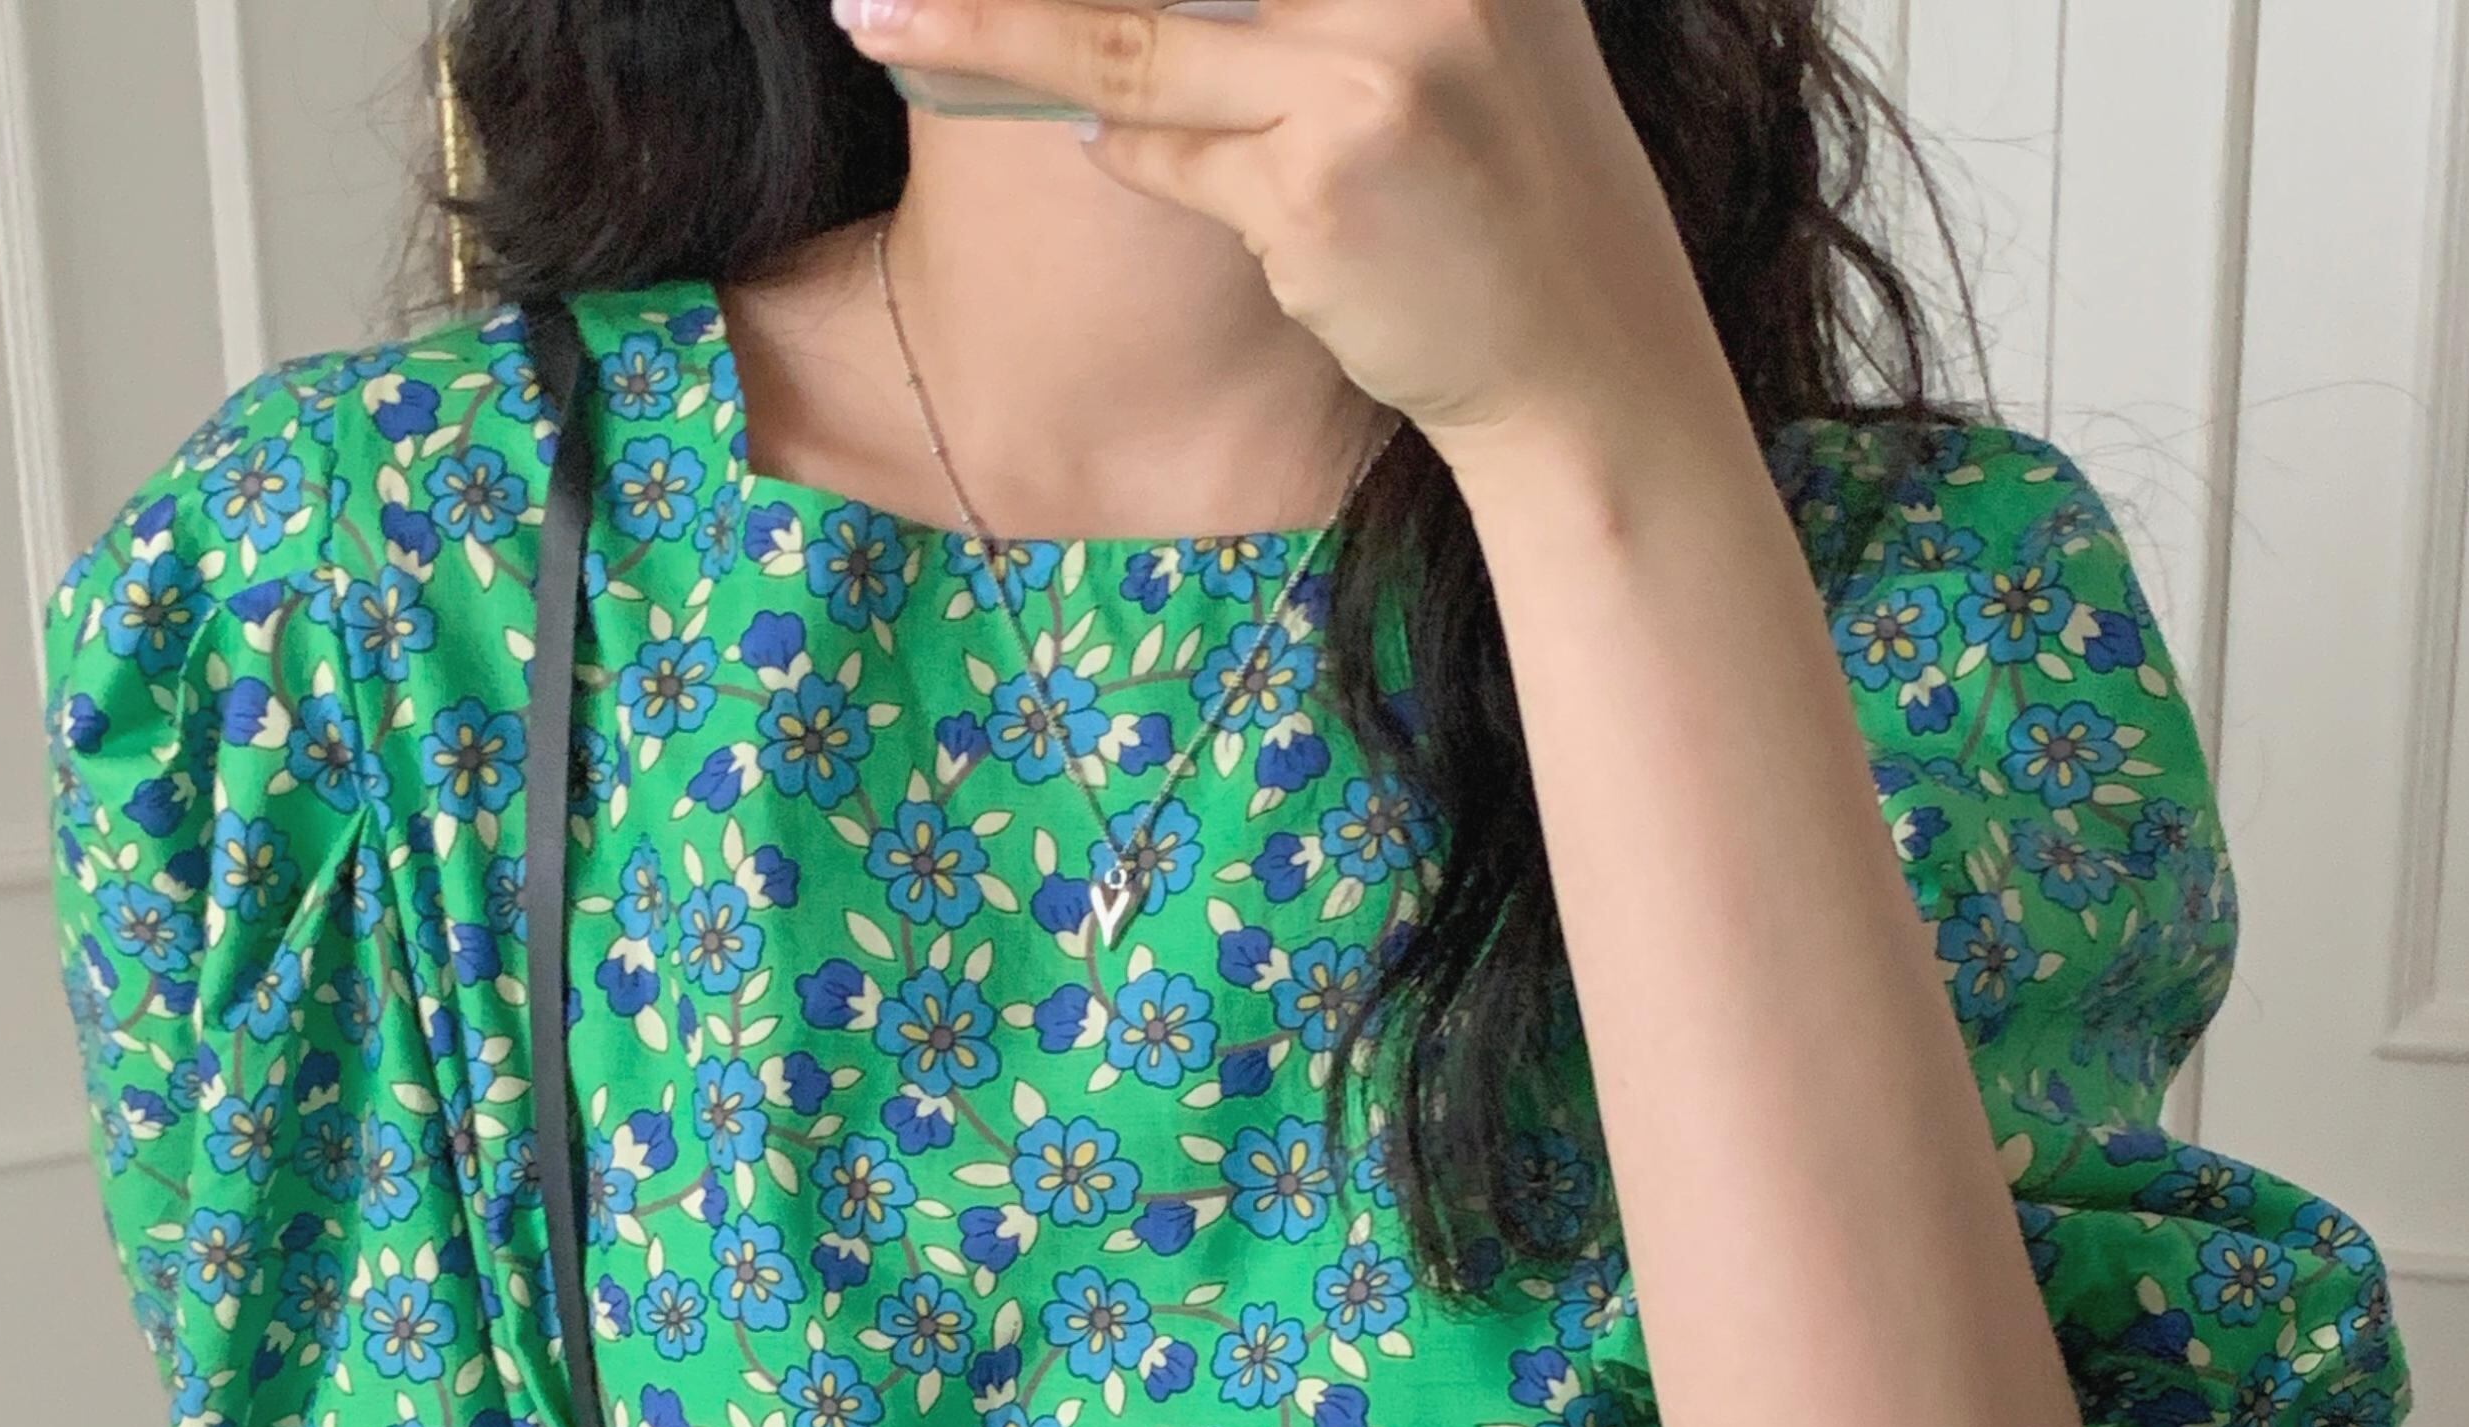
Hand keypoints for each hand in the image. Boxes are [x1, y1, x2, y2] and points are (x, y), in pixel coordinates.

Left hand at [832, 0, 1711, 449]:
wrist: (1585, 351)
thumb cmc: (1503, 181)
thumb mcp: (1448, 26)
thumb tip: (1158, 16)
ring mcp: (1361, 74)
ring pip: (1128, 41)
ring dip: (989, 34)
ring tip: (883, 20)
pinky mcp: (1314, 186)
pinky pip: (1165, 154)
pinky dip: (1132, 154)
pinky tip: (1125, 153)